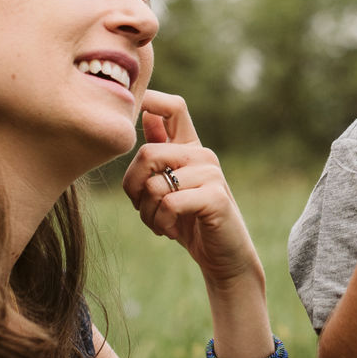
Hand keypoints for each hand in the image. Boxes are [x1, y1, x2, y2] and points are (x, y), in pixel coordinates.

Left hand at [122, 91, 261, 287]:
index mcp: (190, 148)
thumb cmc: (191, 222)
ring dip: (148, 214)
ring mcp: (211, 174)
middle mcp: (202, 155)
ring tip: (161, 224)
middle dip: (133, 188)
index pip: (174, 106)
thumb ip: (160, 152)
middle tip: (143, 209)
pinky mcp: (215, 197)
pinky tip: (171, 232)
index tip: (138, 107)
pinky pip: (169, 204)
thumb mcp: (170, 186)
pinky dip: (162, 224)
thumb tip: (146, 113)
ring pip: (154, 185)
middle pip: (146, 154)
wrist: (223, 257)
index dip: (151, 100)